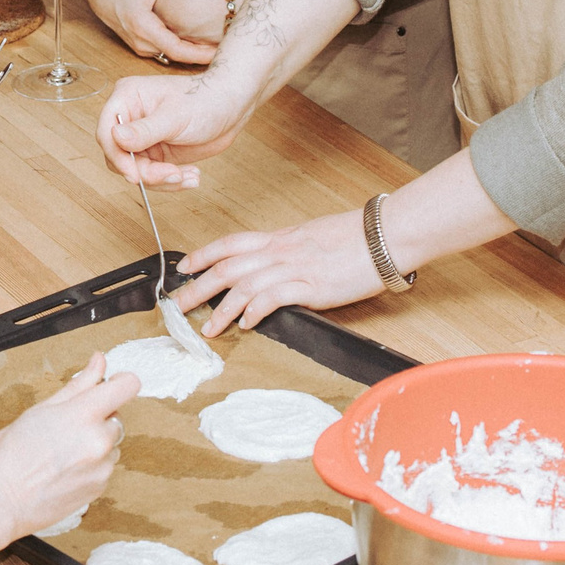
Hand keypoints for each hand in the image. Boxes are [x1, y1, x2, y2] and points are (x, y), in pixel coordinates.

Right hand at [0, 354, 137, 547]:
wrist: (1, 500)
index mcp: (83, 414)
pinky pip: (105, 466)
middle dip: (97, 417)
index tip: (110, 385)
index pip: (128, 386)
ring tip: (61, 452)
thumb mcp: (41, 409)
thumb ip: (78, 385)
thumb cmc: (11, 454)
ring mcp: (102, 467)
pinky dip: (90, 464)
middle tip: (65, 427)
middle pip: (116, 416)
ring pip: (111, 443)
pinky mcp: (100, 488)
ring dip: (95, 442)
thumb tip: (99, 362)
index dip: (120, 381)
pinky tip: (64, 469)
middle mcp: (99, 440)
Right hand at [81, 0, 214, 63]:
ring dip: (192, 54)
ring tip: (218, 50)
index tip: (218, 54)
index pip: (175, 49)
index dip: (198, 54)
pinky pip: (165, 53)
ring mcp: (140, 47)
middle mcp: (140, 41)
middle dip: (201, 56)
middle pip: (176, 56)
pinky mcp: (141, 47)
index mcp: (143, 25)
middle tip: (227, 53)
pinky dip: (182, 50)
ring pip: (171, 56)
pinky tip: (200, 46)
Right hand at [96, 69, 255, 188]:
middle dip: (145, 172)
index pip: (107, 132)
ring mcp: (142, 137)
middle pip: (119, 156)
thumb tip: (115, 137)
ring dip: (162, 180)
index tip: (134, 175)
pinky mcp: (156, 152)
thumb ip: (145, 130)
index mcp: (127, 98)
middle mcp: (130, 118)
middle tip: (171, 176)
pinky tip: (191, 176)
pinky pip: (153, 175)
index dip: (118, 157)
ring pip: (136, 170)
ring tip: (187, 177)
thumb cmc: (205, 99)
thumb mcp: (175, 116)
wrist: (231, 106)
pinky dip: (171, 181)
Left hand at [173, 209, 386, 331]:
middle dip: (198, 288)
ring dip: (221, 309)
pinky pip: (273, 298)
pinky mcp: (312, 286)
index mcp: (280, 239)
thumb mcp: (313, 238)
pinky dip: (255, 312)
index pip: (230, 244)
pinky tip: (247, 325)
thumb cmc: (356, 237)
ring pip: (243, 285)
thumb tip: (276, 264)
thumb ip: (290, 250)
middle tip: (178, 307)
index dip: (203, 255)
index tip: (184, 269)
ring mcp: (294, 267)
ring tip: (208, 329)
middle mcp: (280, 251)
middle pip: (226, 267)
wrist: (385, 235)